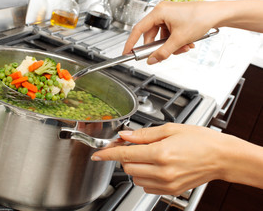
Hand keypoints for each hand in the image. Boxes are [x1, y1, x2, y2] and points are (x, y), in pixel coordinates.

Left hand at [91, 123, 229, 194]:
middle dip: (124, 156)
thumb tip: (126, 135)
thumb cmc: (201, 140)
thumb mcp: (170, 129)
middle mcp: (162, 171)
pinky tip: (154, 165)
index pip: (125, 154)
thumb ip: (144, 134)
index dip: (107, 154)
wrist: (221, 157)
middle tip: (132, 145)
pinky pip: (146, 186)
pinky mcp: (170, 191)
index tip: (97, 154)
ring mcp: (166, 183)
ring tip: (148, 154)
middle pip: (127, 166)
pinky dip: (144, 176)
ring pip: (135, 177)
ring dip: (135, 165)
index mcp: (160, 153)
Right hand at [123, 1, 218, 63]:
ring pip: (161, 37)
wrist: (217, 14)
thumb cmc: (200, 18)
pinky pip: (169, 34)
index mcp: (159, 12)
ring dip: (170, 46)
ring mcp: (168, 16)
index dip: (131, 42)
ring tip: (182, 48)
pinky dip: (175, 42)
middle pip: (151, 35)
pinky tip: (185, 44)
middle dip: (159, 47)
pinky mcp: (175, 19)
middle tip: (162, 55)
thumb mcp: (179, 40)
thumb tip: (152, 60)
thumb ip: (163, 52)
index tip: (126, 52)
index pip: (138, 30)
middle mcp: (162, 12)